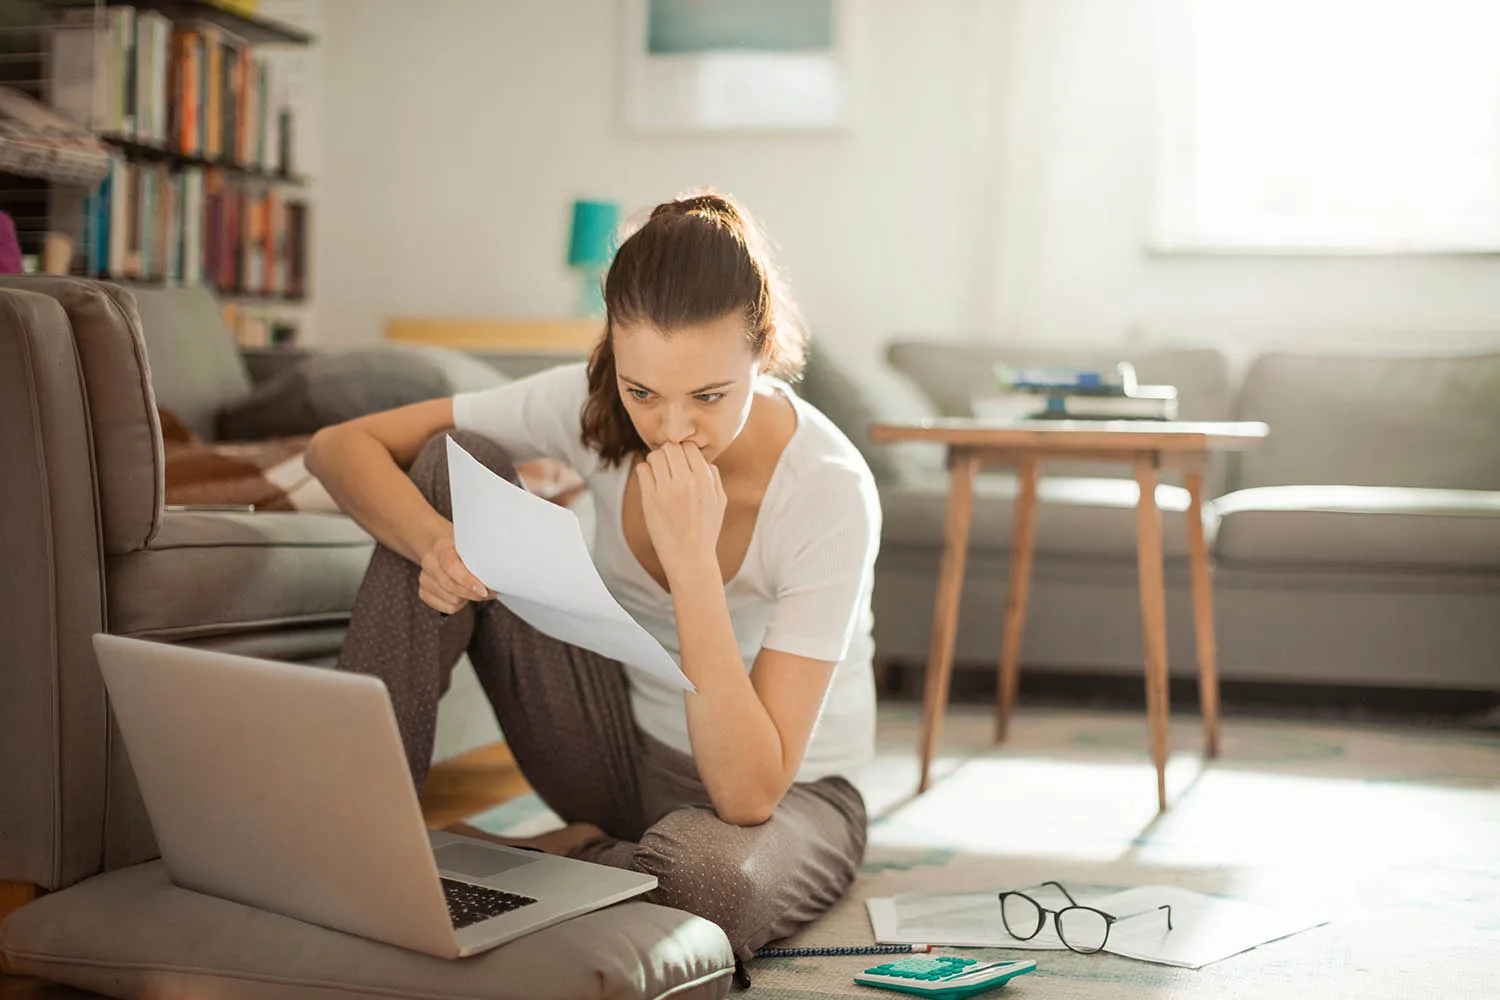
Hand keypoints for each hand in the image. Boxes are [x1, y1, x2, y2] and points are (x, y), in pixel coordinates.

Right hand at [419, 527, 492, 613]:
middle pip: (451, 586)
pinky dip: (459, 605)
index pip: (451, 566)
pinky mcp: (423, 592)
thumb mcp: (471, 548)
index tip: (484, 590)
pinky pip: (447, 608)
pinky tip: (463, 595)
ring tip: (474, 590)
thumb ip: (480, 559)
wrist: (443, 551)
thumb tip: (498, 577)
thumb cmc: (463, 551)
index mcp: (441, 548)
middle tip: (489, 593)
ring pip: (451, 600)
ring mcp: (424, 578)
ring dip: (467, 599)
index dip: (468, 581)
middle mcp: (429, 562)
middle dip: (473, 594)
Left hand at [636, 443, 725, 582]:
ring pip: (655, 456)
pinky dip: (644, 471)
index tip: (680, 461)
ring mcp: (666, 490)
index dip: (684, 451)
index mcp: (705, 480)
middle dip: (668, 453)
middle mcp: (686, 482)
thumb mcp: (720, 503)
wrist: (690, 558)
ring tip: (658, 473)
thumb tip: (705, 462)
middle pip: (671, 447)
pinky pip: (642, 470)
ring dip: (655, 461)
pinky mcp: (649, 500)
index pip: (689, 447)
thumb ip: (714, 479)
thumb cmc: (706, 531)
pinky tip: (650, 482)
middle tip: (667, 465)